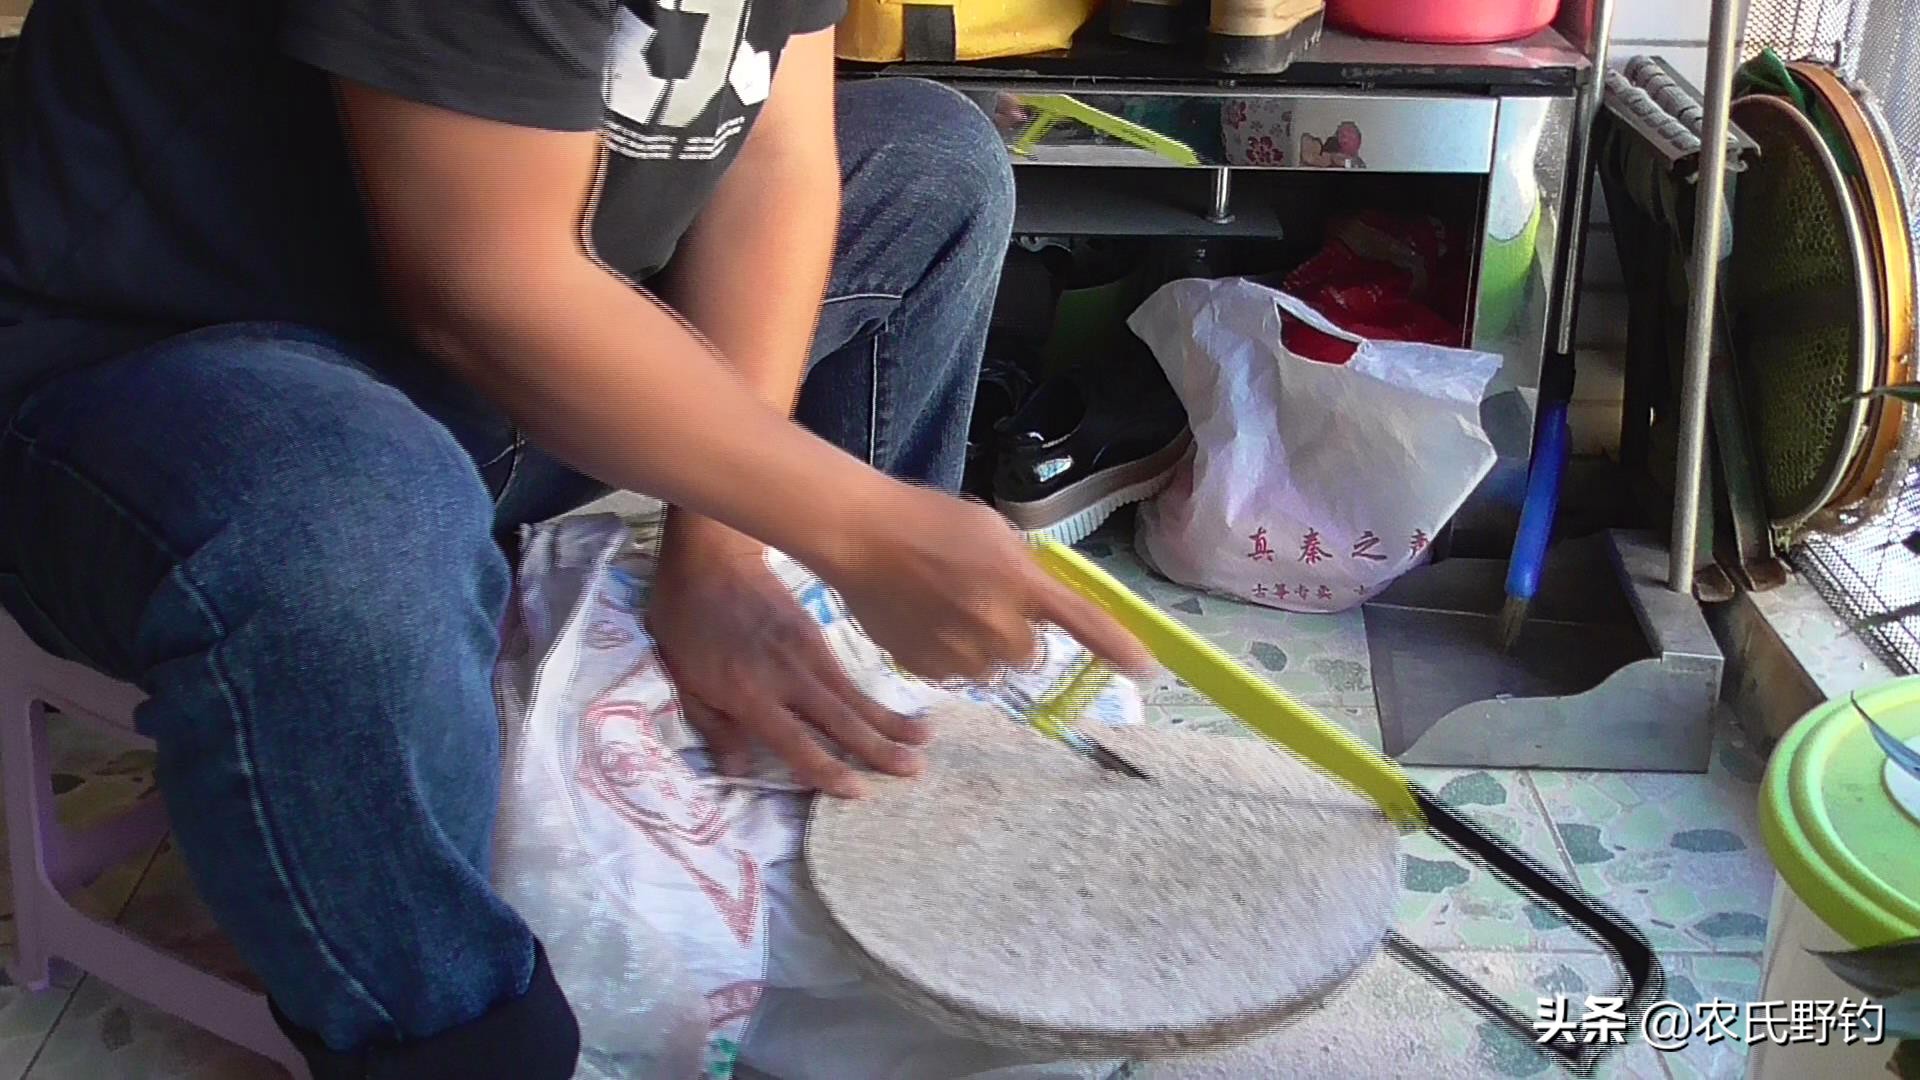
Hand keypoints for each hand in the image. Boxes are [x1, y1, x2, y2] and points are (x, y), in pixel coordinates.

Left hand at [648, 516, 930, 798]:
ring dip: (890, 721)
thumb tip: (738, 770)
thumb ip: (714, 727)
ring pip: (854, 696)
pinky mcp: (817, 634)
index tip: (857, 791)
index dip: (827, 770)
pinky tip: (894, 709)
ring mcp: (807, 652)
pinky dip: (875, 697)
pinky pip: (850, 675)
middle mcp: (788, 676)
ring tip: (925, 741)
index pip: (796, 741)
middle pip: (840, 720)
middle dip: (878, 748)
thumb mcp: (682, 680)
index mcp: (750, 693)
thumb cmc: (685, 620)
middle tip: (914, 770)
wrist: (710, 556)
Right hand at [820, 485, 1153, 682]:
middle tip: (983, 601)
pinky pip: (955, 674)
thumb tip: (1045, 600)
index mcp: (1020, 580)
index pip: (1084, 621)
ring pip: (991, 667)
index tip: (1145, 670)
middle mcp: (998, 623)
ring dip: (980, 646)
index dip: (1118, 648)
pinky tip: (923, 619)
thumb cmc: (927, 521)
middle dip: (1015, 634)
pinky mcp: (930, 669)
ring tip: (945, 607)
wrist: (862, 536)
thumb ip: (1024, 568)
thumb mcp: (991, 531)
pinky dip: (946, 654)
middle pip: (1030, 654)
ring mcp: (962, 652)